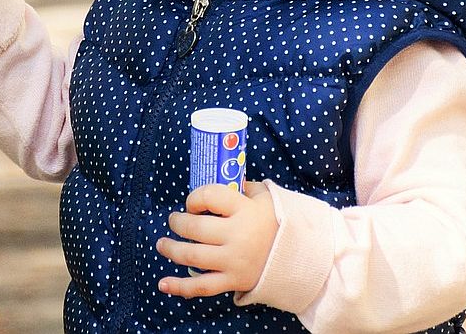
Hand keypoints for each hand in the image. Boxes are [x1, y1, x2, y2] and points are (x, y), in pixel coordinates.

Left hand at [155, 181, 277, 297]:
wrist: (303, 258)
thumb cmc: (279, 223)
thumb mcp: (266, 198)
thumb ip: (243, 188)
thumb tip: (222, 179)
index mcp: (246, 210)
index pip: (208, 196)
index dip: (194, 198)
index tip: (193, 204)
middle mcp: (238, 236)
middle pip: (195, 228)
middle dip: (178, 223)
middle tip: (173, 221)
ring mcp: (234, 261)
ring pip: (193, 256)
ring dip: (171, 250)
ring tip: (162, 244)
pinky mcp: (234, 281)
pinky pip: (202, 287)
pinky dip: (180, 287)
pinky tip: (163, 284)